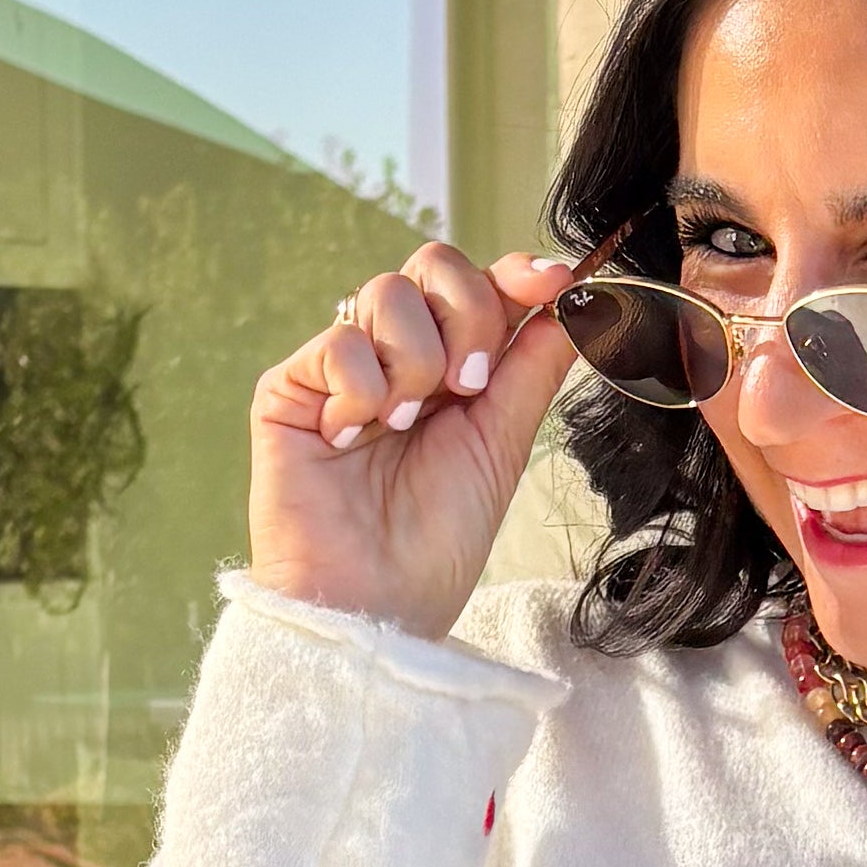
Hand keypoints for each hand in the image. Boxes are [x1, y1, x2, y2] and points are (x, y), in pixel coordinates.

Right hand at [249, 242, 585, 637]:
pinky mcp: (290, 388)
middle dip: (466, 317)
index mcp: (453, 366)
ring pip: (387, 293)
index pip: (481, 285)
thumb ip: (533, 366)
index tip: (552, 282)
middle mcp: (398, 355)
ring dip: (414, 363)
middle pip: (433, 265)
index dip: (515, 272)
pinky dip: (360, 391)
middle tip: (467, 388)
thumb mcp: (504, 445)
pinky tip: (351, 438)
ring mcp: (342, 367)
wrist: (378, 600)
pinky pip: (338, 341)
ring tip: (404, 427)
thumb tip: (575, 298)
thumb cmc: (437, 539)